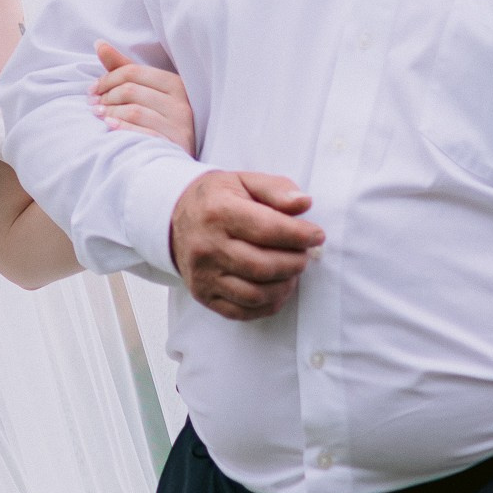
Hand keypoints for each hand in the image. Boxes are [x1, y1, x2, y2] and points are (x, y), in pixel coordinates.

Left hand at [90, 40, 196, 151]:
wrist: (177, 161)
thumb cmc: (159, 120)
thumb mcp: (147, 92)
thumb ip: (124, 68)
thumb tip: (99, 44)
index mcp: (176, 85)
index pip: (133, 71)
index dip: (107, 78)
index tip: (92, 90)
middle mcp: (181, 104)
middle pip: (131, 90)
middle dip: (106, 96)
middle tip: (92, 104)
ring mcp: (179, 126)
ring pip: (134, 111)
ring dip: (109, 112)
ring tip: (98, 114)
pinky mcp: (173, 146)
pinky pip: (142, 133)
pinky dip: (122, 128)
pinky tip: (109, 126)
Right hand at [170, 168, 323, 318]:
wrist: (174, 217)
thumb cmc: (217, 199)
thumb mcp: (244, 181)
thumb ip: (276, 189)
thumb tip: (304, 204)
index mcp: (218, 212)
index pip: (267, 229)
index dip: (299, 235)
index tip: (317, 235)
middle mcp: (207, 246)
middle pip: (263, 266)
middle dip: (294, 263)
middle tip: (304, 255)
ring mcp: (203, 274)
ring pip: (255, 294)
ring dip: (284, 286)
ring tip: (292, 272)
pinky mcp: (203, 294)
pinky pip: (241, 311)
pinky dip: (267, 305)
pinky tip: (277, 289)